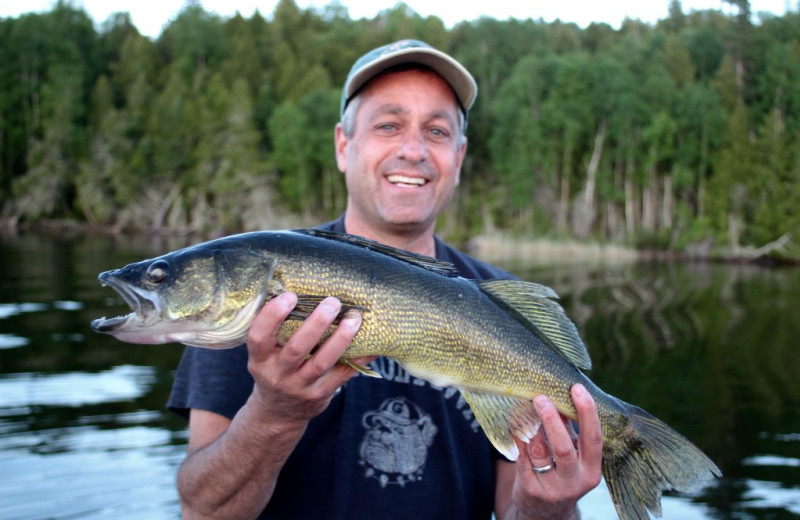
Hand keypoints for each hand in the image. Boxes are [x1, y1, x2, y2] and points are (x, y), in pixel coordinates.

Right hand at [245, 292, 362, 426]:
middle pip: (297, 349)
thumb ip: (276, 331)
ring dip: (341, 338)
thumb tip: (300, 287)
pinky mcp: (320, 395)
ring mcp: (300, 387)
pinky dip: (359, 358)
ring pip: (322, 362)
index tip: (291, 295)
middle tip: (332, 302)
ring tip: (354, 318)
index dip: (273, 315)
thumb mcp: (265, 354)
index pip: (259, 336)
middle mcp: (277, 374)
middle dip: (316, 323)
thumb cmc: (275, 369)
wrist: (278, 413)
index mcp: (260, 359)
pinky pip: (343, 374)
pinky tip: (372, 343)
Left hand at [508, 384, 602, 518]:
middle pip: (563, 448)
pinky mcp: (531, 491)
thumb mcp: (573, 455)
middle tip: (540, 398)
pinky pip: (522, 460)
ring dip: (530, 427)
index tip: (577, 389)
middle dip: (551, 421)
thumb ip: (570, 430)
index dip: (587, 413)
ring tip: (524, 407)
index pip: (593, 438)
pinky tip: (515, 425)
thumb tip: (560, 395)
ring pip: (539, 452)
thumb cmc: (562, 473)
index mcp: (591, 470)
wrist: (546, 513)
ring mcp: (552, 489)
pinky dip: (518, 439)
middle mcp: (574, 481)